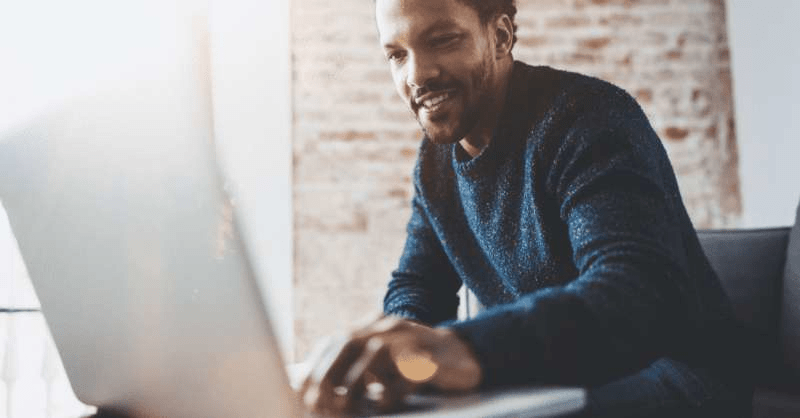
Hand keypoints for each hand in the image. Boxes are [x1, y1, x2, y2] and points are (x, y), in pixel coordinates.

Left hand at [299, 316, 481, 415]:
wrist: (464, 356)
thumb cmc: (414, 366)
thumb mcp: (380, 363)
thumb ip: (351, 369)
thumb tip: (312, 392)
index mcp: (371, 327)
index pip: (333, 343)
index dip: (314, 368)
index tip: (300, 396)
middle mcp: (388, 327)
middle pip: (349, 342)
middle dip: (328, 375)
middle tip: (318, 405)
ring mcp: (411, 338)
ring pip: (376, 353)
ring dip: (356, 384)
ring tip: (347, 409)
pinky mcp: (432, 358)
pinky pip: (406, 372)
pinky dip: (391, 392)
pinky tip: (383, 407)